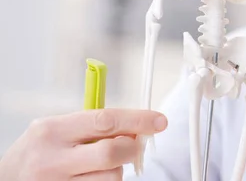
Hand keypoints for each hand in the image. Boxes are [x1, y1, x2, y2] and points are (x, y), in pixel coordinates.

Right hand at [0, 108, 167, 179]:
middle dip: (131, 147)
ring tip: (100, 165)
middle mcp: (52, 159)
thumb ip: (91, 124)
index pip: (105, 120)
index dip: (138, 119)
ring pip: (112, 178)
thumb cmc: (38, 152)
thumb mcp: (55, 129)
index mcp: (51, 130)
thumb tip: (136, 125)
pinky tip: (93, 177)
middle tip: (134, 145)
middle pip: (112, 153)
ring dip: (117, 170)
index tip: (159, 121)